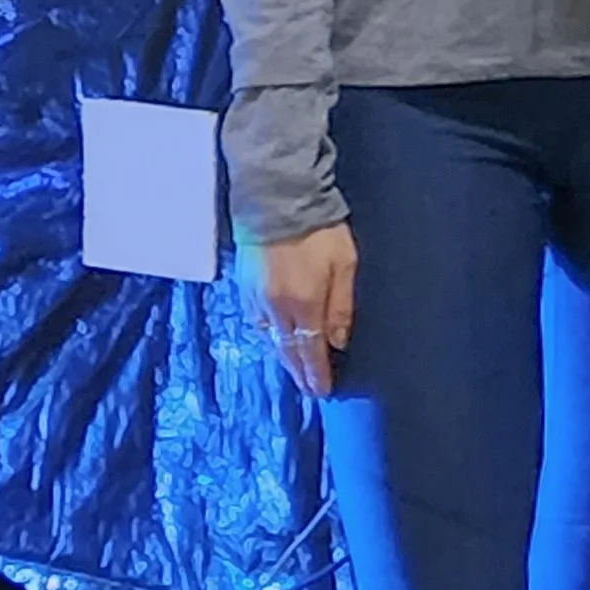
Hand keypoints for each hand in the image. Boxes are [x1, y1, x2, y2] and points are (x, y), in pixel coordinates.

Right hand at [246, 223, 357, 396]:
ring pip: (270, 337)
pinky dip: (267, 335)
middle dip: (298, 372)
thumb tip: (338, 341)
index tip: (321, 391)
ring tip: (293, 369)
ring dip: (282, 356)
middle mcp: (276, 307)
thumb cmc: (319, 229)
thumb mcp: (344, 266)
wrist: (278, 198)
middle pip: (287, 349)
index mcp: (303, 305)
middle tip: (307, 389)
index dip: (316, 373)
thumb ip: (341, 307)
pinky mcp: (245, 284)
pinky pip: (256, 320)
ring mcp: (256, 296)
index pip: (311, 351)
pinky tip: (273, 337)